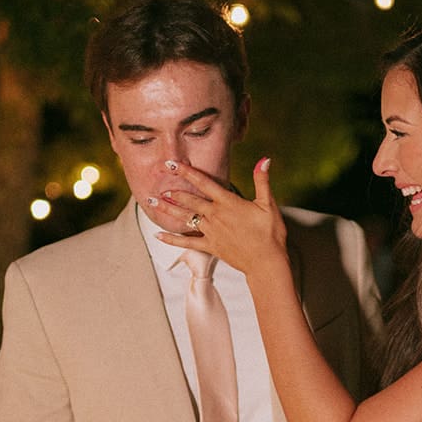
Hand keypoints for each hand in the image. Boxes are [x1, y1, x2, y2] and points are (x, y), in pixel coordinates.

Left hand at [157, 157, 286, 276]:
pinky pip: (186, 242)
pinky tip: (157, 235)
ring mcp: (211, 232)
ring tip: (152, 202)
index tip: (172, 164)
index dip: (187, 172)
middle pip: (189, 200)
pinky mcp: (210, 246)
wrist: (266, 262)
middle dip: (173, 191)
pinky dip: (171, 239)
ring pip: (184, 218)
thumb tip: (265, 159)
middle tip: (158, 183)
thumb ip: (262, 181)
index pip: (204, 182)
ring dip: (167, 210)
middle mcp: (215, 216)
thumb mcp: (268, 204)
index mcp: (228, 203)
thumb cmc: (270, 233)